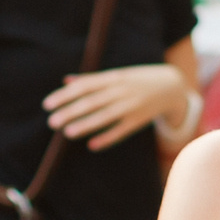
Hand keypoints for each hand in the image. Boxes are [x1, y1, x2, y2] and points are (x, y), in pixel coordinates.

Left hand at [44, 65, 191, 149]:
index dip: (64, 95)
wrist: (172, 85)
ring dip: (85, 125)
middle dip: (70, 112)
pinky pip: (121, 131)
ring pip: (104, 117)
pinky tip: (92, 145)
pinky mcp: (139, 120)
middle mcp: (121, 91)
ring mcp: (131, 106)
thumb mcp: (117, 75)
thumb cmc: (138, 79)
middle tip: (51, 122)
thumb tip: (66, 81)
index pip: (84, 86)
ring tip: (66, 133)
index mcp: (113, 77)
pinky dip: (107, 138)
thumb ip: (92, 79)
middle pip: (91, 102)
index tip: (47, 105)